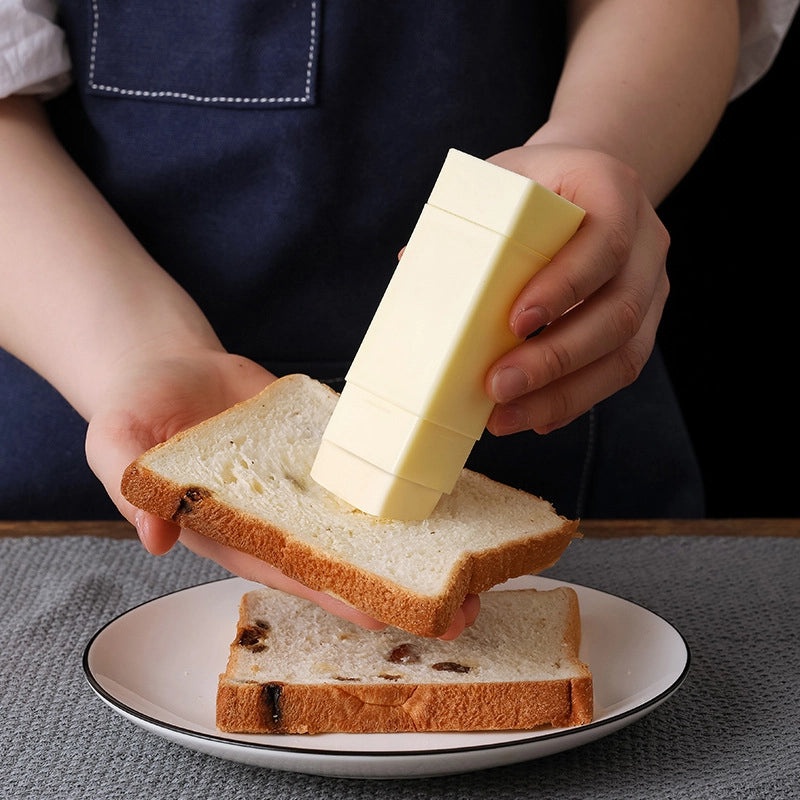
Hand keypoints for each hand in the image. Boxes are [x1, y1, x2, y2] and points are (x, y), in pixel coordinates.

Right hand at [85, 347, 478, 638]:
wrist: (169, 368)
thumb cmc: (138, 410)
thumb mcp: (116, 442)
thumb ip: (131, 488)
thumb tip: (153, 537)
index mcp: (236, 531)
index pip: (295, 572)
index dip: (339, 596)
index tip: (389, 616)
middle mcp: (282, 517)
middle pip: (346, 559)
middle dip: (401, 586)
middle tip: (465, 606)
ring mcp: (308, 483)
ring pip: (367, 519)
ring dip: (418, 540)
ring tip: (478, 555)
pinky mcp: (325, 446)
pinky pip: (368, 464)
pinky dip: (403, 478)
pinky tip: (447, 487)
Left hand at [484, 143, 669, 434]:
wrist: (583, 183)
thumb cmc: (534, 184)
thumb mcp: (502, 180)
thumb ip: (468, 217)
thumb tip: (408, 264)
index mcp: (614, 191)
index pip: (605, 244)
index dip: (564, 287)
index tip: (516, 323)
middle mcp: (646, 242)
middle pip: (619, 312)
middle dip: (556, 359)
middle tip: (498, 386)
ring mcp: (650, 286)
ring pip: (625, 355)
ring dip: (562, 394)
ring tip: (506, 417)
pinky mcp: (643, 323)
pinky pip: (617, 371)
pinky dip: (573, 400)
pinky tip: (533, 418)